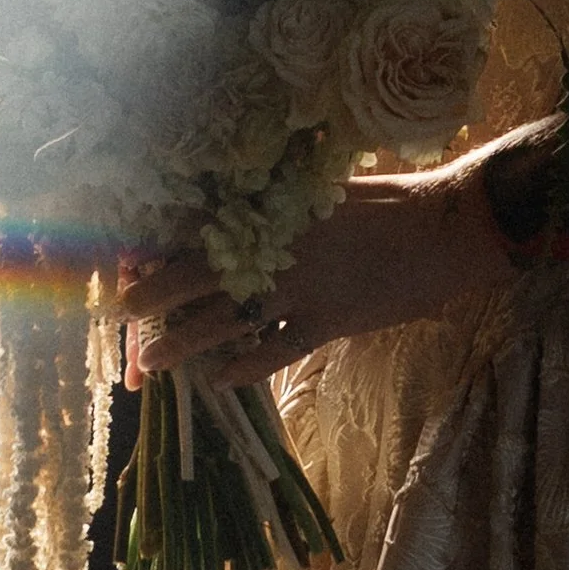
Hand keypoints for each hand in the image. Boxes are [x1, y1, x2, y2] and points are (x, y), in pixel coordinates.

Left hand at [118, 157, 513, 392]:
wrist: (445, 228)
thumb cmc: (394, 199)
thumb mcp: (329, 189)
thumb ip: (284, 202)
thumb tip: (239, 209)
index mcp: (278, 210)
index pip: (206, 229)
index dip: (165, 247)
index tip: (132, 259)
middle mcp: (280, 249)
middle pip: (201, 277)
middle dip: (157, 295)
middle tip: (123, 312)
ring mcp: (302, 290)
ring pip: (227, 319)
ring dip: (186, 340)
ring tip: (152, 358)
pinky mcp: (329, 322)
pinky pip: (276, 350)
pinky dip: (246, 366)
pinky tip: (220, 380)